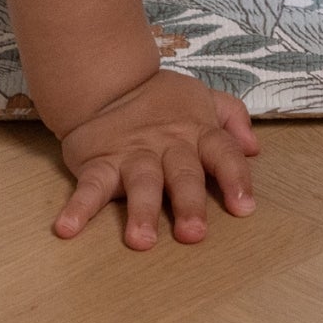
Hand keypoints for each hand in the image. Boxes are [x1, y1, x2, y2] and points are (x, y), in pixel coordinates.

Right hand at [53, 67, 259, 249]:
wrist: (109, 82)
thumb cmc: (163, 102)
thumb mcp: (203, 99)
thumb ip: (232, 117)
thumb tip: (255, 148)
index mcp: (196, 132)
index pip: (223, 153)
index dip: (235, 178)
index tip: (244, 209)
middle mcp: (168, 145)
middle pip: (182, 174)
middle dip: (188, 203)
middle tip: (192, 234)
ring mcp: (133, 155)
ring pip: (141, 182)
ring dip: (141, 210)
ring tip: (141, 240)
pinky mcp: (100, 163)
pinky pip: (90, 186)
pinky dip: (78, 207)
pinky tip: (67, 228)